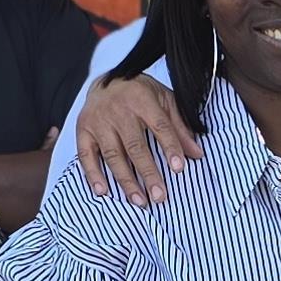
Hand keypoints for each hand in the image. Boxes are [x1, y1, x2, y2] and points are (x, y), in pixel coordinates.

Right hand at [77, 75, 200, 202]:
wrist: (106, 80)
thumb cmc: (140, 93)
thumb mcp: (164, 100)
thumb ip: (180, 126)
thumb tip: (197, 154)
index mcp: (142, 99)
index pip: (159, 126)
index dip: (170, 147)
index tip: (179, 169)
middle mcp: (118, 110)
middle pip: (135, 146)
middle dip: (148, 173)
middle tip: (159, 196)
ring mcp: (98, 120)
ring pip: (113, 154)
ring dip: (125, 180)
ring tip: (139, 201)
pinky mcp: (83, 129)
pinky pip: (86, 154)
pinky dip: (93, 174)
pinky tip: (103, 191)